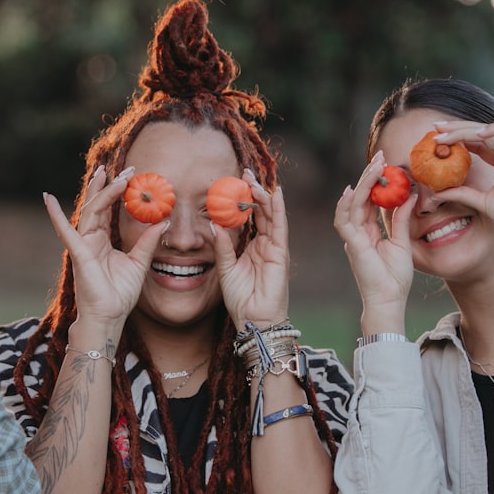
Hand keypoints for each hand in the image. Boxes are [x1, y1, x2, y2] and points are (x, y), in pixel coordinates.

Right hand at [45, 165, 165, 335]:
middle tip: (125, 168)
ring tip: (108, 173)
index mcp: (102, 241)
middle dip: (108, 184)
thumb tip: (163, 221)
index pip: (108, 209)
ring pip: (89, 211)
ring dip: (98, 192)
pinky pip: (66, 231)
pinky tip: (48, 198)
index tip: (131, 174)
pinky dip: (56, 215)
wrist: (109, 317)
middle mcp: (90, 239)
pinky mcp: (79, 254)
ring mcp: (83, 245)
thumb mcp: (139, 262)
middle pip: (96, 204)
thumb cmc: (120, 294)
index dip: (117, 191)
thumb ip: (148, 241)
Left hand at [212, 170, 289, 328]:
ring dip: (264, 196)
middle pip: (261, 212)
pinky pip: (280, 227)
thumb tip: (213, 223)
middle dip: (254, 192)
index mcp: (252, 247)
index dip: (243, 200)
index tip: (234, 182)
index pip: (249, 218)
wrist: (254, 320)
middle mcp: (265, 244)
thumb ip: (221, 246)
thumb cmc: (241, 299)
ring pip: (271, 215)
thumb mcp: (226, 268)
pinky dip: (279, 210)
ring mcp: (275, 247)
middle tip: (244, 173)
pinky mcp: (281, 253)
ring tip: (255, 180)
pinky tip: (275, 194)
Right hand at [333, 152, 413, 328]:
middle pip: (359, 198)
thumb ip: (401, 219)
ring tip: (375, 165)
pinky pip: (344, 220)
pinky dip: (346, 205)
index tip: (386, 163)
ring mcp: (352, 238)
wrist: (390, 300)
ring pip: (352, 204)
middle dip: (369, 175)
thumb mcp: (402, 242)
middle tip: (381, 155)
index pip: (369, 201)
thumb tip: (410, 195)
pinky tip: (352, 189)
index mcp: (367, 232)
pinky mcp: (352, 245)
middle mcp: (357, 232)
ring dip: (362, 184)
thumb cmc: (395, 278)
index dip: (376, 182)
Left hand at [430, 121, 493, 237]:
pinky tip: (472, 133)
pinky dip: (491, 130)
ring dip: (464, 129)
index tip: (439, 139)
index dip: (460, 138)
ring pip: (489, 131)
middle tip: (436, 127)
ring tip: (443, 132)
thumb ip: (461, 194)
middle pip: (481, 133)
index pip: (480, 143)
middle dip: (457, 128)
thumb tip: (437, 193)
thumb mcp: (480, 202)